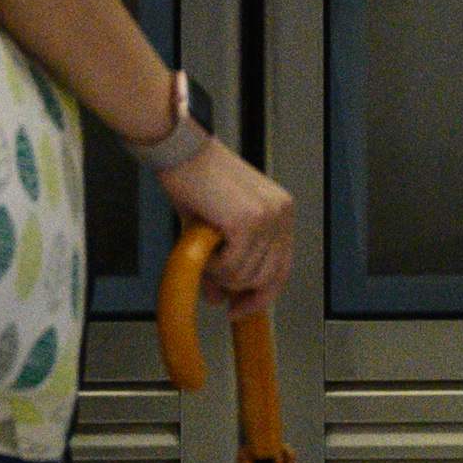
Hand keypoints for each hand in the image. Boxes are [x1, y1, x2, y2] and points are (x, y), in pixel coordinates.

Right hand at [156, 139, 296, 315]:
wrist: (180, 152)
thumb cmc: (195, 181)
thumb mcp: (216, 230)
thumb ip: (225, 264)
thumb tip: (220, 300)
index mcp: (280, 210)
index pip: (282, 267)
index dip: (261, 295)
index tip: (240, 310)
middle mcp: (281, 211)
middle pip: (265, 277)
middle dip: (235, 288)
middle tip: (211, 286)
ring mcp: (267, 216)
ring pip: (245, 275)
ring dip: (218, 274)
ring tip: (203, 251)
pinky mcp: (247, 221)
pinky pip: (230, 267)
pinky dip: (210, 265)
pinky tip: (201, 243)